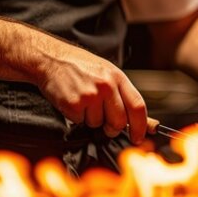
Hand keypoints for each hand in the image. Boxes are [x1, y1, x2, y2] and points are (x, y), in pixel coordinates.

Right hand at [34, 47, 149, 143]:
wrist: (51, 59)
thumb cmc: (81, 67)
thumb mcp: (108, 75)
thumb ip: (125, 97)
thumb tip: (146, 123)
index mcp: (118, 78)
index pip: (137, 106)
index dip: (141, 126)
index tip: (138, 137)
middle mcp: (106, 85)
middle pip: (120, 121)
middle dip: (113, 128)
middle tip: (105, 123)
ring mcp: (90, 94)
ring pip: (98, 124)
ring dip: (92, 120)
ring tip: (85, 102)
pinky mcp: (74, 103)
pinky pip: (81, 122)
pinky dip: (77, 117)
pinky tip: (74, 102)